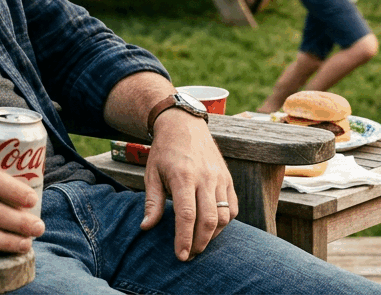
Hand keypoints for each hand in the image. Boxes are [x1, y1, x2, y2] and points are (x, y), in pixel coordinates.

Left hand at [141, 110, 236, 260]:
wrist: (184, 125)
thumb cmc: (164, 151)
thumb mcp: (152, 173)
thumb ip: (152, 202)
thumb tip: (146, 227)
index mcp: (183, 176)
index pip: (187, 215)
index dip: (184, 238)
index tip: (180, 256)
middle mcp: (205, 177)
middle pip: (209, 220)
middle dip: (200, 243)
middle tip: (189, 255)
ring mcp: (219, 177)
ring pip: (224, 216)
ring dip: (213, 235)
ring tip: (199, 242)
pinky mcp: (228, 178)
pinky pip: (233, 207)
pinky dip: (225, 221)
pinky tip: (212, 226)